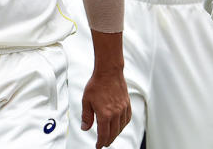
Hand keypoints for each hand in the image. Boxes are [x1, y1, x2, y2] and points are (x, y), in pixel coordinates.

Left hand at [81, 32, 130, 147]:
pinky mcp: (127, 103)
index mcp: (105, 114)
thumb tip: (85, 128)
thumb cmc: (97, 84)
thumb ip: (86, 116)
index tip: (98, 146)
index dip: (101, 142)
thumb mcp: (86, 101)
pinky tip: (120, 125)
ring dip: (116, 133)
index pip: (104, 134)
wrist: (109, 72)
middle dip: (108, 140)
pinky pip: (127, 118)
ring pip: (121, 127)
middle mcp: (116, 113)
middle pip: (113, 133)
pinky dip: (123, 124)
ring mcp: (123, 108)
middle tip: (104, 143)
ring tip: (111, 135)